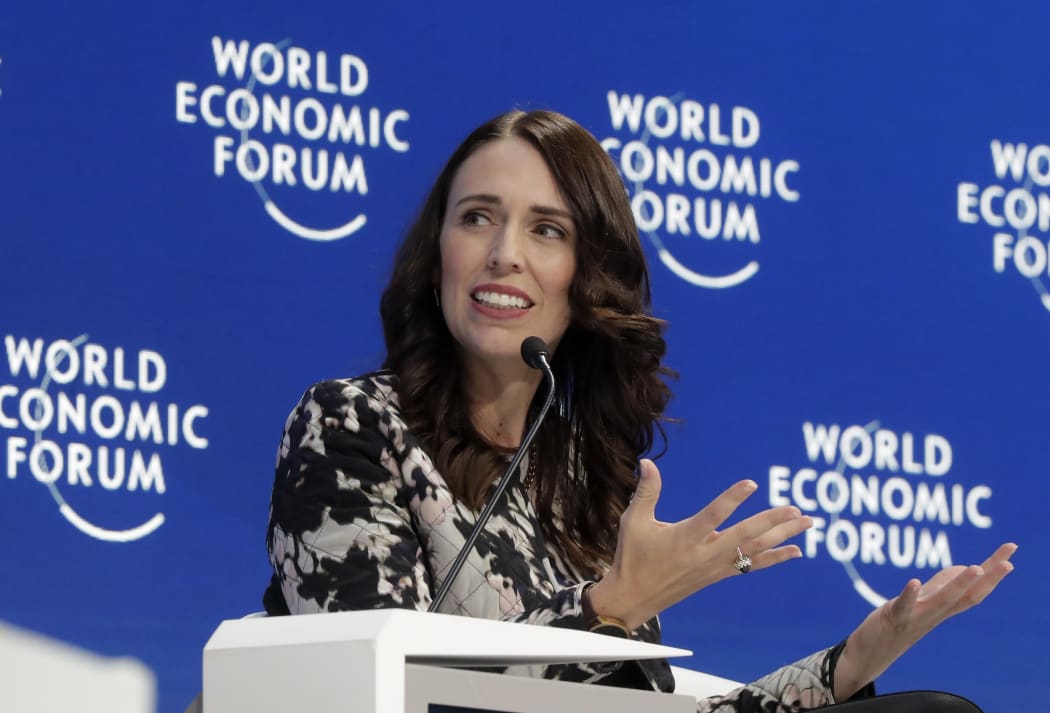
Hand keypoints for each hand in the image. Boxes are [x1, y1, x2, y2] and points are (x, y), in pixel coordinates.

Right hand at [587, 459, 811, 629]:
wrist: (633, 598)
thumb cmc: (632, 557)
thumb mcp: (634, 521)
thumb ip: (647, 491)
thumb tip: (647, 462)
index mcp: (686, 537)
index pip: (714, 515)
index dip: (732, 499)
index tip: (752, 484)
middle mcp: (705, 553)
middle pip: (746, 535)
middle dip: (774, 522)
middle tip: (798, 509)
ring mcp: (715, 566)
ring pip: (755, 550)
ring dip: (783, 536)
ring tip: (807, 523)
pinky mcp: (718, 575)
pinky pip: (752, 566)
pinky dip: (775, 558)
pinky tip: (795, 551)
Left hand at [833, 542, 1016, 699]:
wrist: (874, 650)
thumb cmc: (902, 620)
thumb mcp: (926, 599)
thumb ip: (945, 584)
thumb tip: (967, 568)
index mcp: (945, 607)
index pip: (976, 589)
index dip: (994, 571)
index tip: (1011, 550)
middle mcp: (937, 613)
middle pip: (968, 596)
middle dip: (990, 578)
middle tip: (1009, 562)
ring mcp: (918, 616)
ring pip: (943, 601)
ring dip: (959, 584)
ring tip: (975, 568)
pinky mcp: (895, 617)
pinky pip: (904, 606)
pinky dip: (910, 594)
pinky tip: (914, 582)